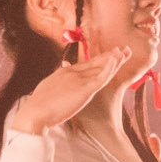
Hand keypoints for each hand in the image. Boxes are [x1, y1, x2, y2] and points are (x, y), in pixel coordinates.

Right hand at [10, 47, 131, 132]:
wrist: (35, 111)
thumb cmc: (39, 105)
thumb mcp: (48, 88)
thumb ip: (56, 80)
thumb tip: (60, 73)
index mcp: (64, 72)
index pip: (85, 65)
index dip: (98, 60)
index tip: (108, 56)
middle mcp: (73, 72)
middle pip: (95, 63)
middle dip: (109, 56)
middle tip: (121, 50)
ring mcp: (79, 79)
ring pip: (101, 68)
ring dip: (114, 60)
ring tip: (124, 52)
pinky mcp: (84, 89)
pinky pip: (101, 77)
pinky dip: (110, 68)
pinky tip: (116, 61)